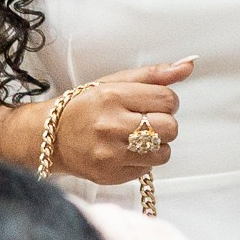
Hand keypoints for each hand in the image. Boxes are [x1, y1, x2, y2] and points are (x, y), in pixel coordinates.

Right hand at [50, 58, 193, 185]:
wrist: (51, 137)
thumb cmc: (85, 107)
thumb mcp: (116, 81)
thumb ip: (155, 74)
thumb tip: (188, 65)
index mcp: (113, 96)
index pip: (167, 100)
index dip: (168, 102)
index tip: (155, 103)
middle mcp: (111, 125)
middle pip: (169, 127)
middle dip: (165, 123)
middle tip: (147, 120)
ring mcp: (109, 153)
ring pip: (163, 152)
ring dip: (157, 144)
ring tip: (137, 137)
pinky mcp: (109, 175)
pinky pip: (147, 169)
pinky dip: (143, 160)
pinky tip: (125, 150)